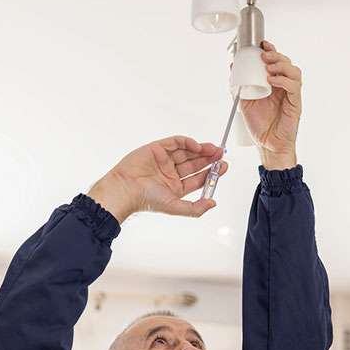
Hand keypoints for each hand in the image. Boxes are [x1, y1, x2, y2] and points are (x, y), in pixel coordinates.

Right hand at [87, 136, 226, 222]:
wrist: (126, 188)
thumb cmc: (146, 199)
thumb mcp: (175, 207)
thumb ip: (195, 208)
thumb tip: (213, 203)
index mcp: (175, 187)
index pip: (198, 178)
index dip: (212, 172)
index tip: (223, 167)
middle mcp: (170, 173)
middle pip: (194, 163)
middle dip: (209, 158)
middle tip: (221, 154)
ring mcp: (164, 160)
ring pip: (187, 151)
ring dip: (201, 149)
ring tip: (213, 149)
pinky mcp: (157, 148)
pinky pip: (175, 142)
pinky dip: (187, 142)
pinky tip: (197, 145)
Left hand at [237, 40, 301, 169]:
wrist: (268, 145)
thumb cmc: (259, 125)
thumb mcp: (244, 102)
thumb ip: (239, 86)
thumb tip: (232, 68)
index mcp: (274, 84)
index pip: (276, 61)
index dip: (271, 50)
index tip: (262, 44)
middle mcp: (284, 87)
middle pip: (286, 62)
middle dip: (275, 55)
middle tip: (264, 56)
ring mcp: (291, 94)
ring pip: (294, 71)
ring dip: (281, 65)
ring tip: (268, 68)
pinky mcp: (296, 103)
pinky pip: (294, 86)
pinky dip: (284, 80)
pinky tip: (274, 80)